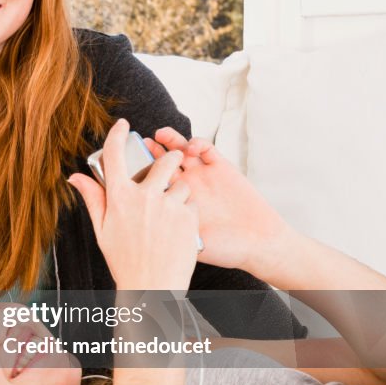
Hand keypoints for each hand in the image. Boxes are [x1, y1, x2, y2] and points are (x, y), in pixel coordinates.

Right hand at [68, 120, 199, 290]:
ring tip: (171, 213)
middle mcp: (145, 196)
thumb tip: (75, 177)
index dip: (118, 134)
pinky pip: (191, 204)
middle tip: (169, 167)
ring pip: (181, 184)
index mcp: (120, 197)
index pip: (115, 154)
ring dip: (179, 192)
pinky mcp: (189, 218)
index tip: (123, 125)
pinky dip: (186, 212)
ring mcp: (169, 206)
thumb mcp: (103, 230)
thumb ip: (93, 198)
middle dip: (169, 160)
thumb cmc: (125, 261)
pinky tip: (178, 229)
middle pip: (163, 161)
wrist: (152, 288)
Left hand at [144, 127, 290, 275]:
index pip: (149, 182)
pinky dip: (196, 143)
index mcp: (173, 203)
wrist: (257, 244)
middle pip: (162, 161)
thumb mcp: (187, 242)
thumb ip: (165, 227)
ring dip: (170, 140)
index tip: (128, 167)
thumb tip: (136, 221)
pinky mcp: (221, 167)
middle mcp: (186, 186)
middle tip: (144, 143)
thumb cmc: (224, 249)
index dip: (139, 172)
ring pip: (180, 150)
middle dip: (151, 151)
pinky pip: (206, 149)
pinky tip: (191, 147)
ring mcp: (202, 175)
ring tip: (160, 135)